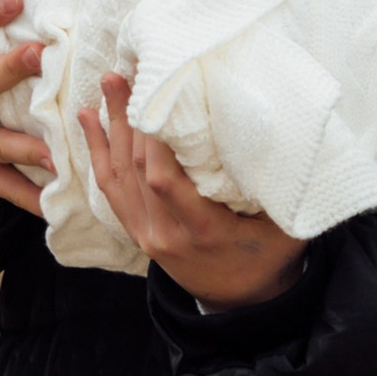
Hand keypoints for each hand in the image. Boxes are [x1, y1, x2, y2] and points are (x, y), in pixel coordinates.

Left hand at [80, 74, 307, 308]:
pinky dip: (98, 152)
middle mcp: (165, 234)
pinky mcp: (137, 232)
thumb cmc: (269, 259)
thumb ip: (280, 189)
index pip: (164, 179)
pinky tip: (89, 119)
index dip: (155, 137)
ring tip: (110, 82)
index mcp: (202, 230)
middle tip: (129, 70)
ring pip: (119, 174)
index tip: (160, 93)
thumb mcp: (287, 228)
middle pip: (137, 168)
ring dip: (111, 125)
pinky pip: (110, 189)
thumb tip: (286, 132)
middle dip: (131, 116)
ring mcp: (146, 235)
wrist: (242, 306)